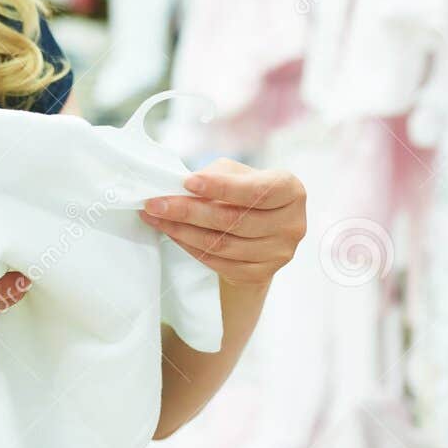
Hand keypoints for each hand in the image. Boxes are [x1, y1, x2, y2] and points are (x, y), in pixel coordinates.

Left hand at [138, 158, 306, 285]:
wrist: (259, 231)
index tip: (187, 182)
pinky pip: (218, 262)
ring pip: (222, 244)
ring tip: (155, 218)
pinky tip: (172, 234)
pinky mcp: (260, 274)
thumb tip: (180, 187)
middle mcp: (292, 223)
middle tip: (155, 203)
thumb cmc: (245, 193)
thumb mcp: (238, 174)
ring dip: (182, 231)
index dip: (221, 187)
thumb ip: (217, 176)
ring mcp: (278, 253)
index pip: (256, 191)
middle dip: (188, 211)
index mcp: (291, 190)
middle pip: (233, 220)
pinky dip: (190, 247)